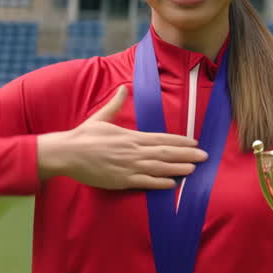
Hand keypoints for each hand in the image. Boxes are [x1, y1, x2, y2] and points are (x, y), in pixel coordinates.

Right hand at [36, 85, 206, 189]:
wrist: (67, 153)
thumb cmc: (83, 136)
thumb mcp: (101, 117)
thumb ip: (115, 104)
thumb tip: (123, 88)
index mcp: (130, 136)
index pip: (161, 138)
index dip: (179, 140)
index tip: (194, 141)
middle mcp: (133, 150)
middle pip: (165, 152)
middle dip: (186, 154)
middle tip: (205, 155)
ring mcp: (128, 166)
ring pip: (159, 168)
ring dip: (178, 168)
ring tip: (194, 168)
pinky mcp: (121, 180)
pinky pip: (144, 182)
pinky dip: (159, 183)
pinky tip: (172, 184)